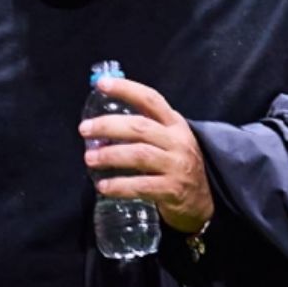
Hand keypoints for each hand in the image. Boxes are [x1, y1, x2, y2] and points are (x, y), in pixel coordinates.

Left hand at [79, 77, 213, 232]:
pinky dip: (119, 186)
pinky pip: (142, 186)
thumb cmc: (177, 166)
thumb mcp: (169, 141)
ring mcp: (177, 166)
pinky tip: (103, 186)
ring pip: (139, 155)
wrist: (203, 201)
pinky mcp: (173, 190)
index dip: (126, 89)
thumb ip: (144, 130)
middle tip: (84, 129)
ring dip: (110, 155)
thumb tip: (101, 123)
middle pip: (140, 127)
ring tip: (89, 158)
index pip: (151, 99)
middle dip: (108, 125)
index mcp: (175, 124)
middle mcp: (178, 142)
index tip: (102, 85)